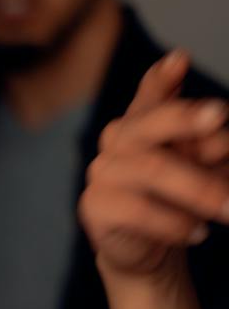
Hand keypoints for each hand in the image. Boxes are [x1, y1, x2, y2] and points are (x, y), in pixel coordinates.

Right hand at [79, 49, 228, 287]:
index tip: (181, 60)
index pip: (151, 94)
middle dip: (186, 119)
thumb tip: (216, 129)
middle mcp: (118, 140)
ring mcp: (102, 172)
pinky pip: (138, 210)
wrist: (148, 248)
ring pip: (152, 170)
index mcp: (145, 122)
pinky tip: (198, 232)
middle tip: (221, 117)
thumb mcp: (202, 164)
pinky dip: (175, 223)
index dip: (162, 78)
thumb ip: (208, 143)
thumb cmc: (179, 198)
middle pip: (149, 124)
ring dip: (199, 189)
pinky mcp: (93, 207)